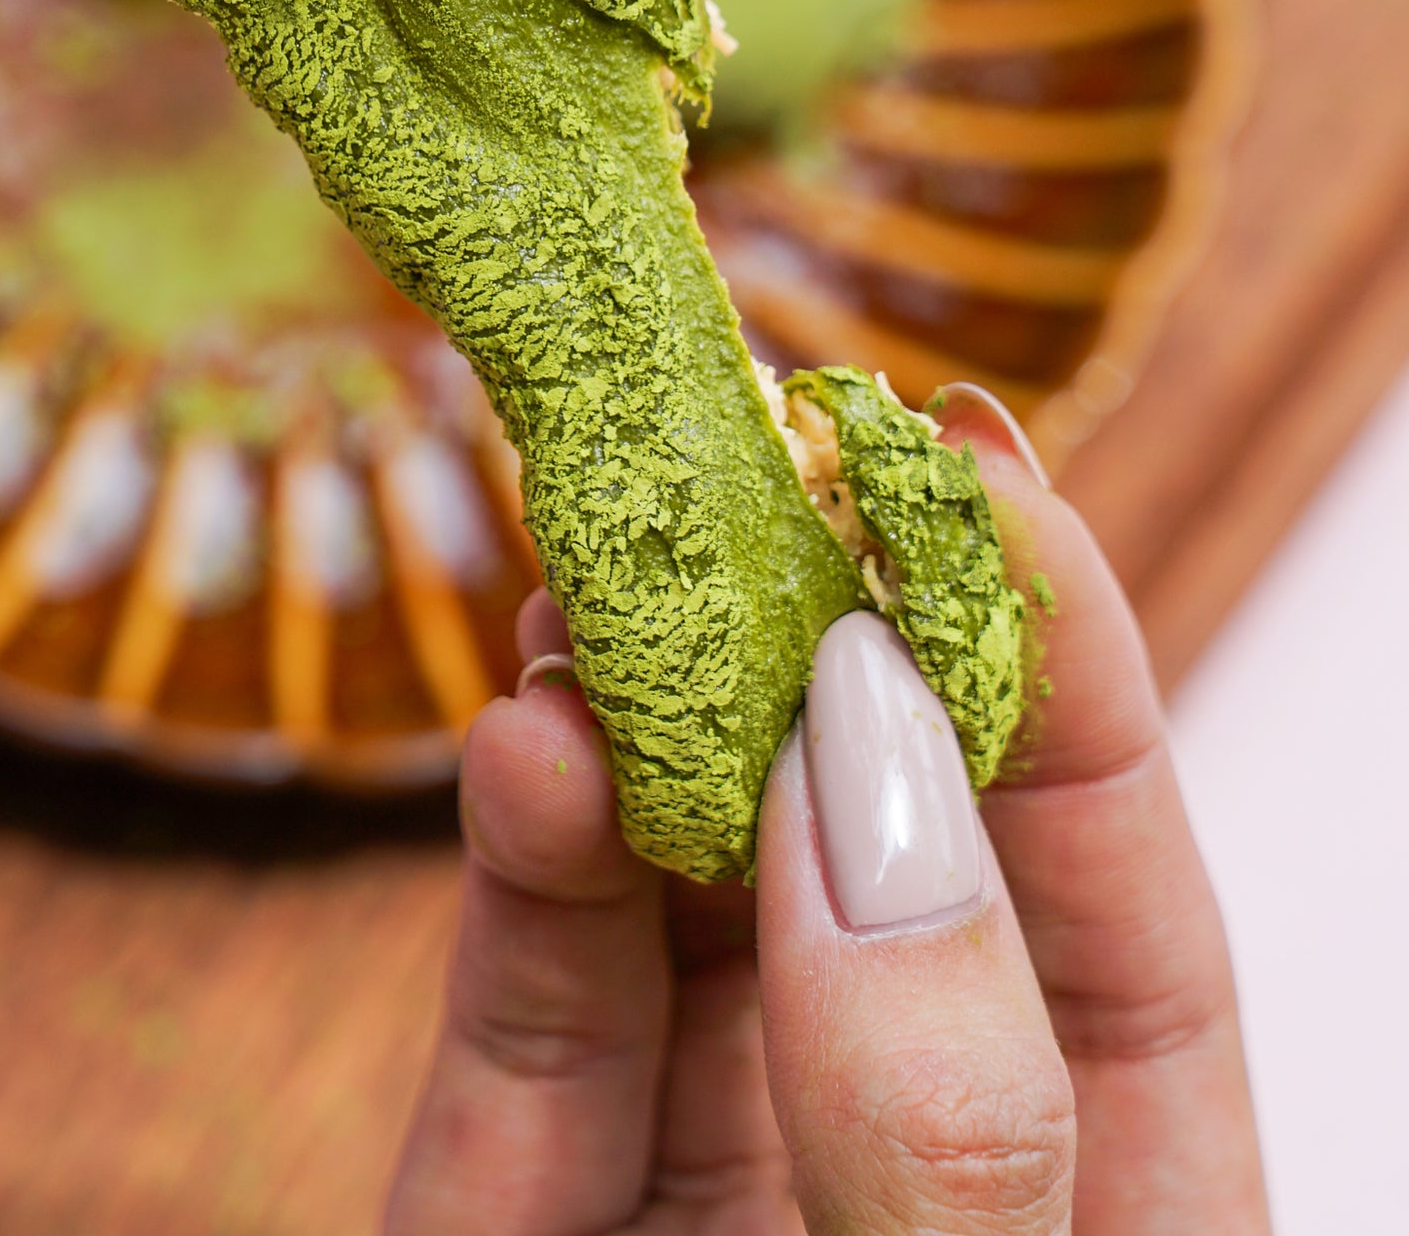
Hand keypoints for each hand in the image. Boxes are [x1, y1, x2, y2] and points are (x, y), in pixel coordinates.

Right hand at [388, 388, 1270, 1233]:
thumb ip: (948, 1104)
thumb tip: (866, 764)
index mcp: (1102, 1193)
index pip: (1106, 882)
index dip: (1048, 657)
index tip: (964, 463)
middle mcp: (898, 1148)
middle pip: (868, 846)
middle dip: (806, 640)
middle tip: (746, 458)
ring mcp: (703, 1173)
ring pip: (680, 897)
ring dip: (639, 714)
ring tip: (601, 579)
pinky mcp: (511, 1213)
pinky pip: (531, 1018)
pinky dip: (523, 862)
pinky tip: (528, 744)